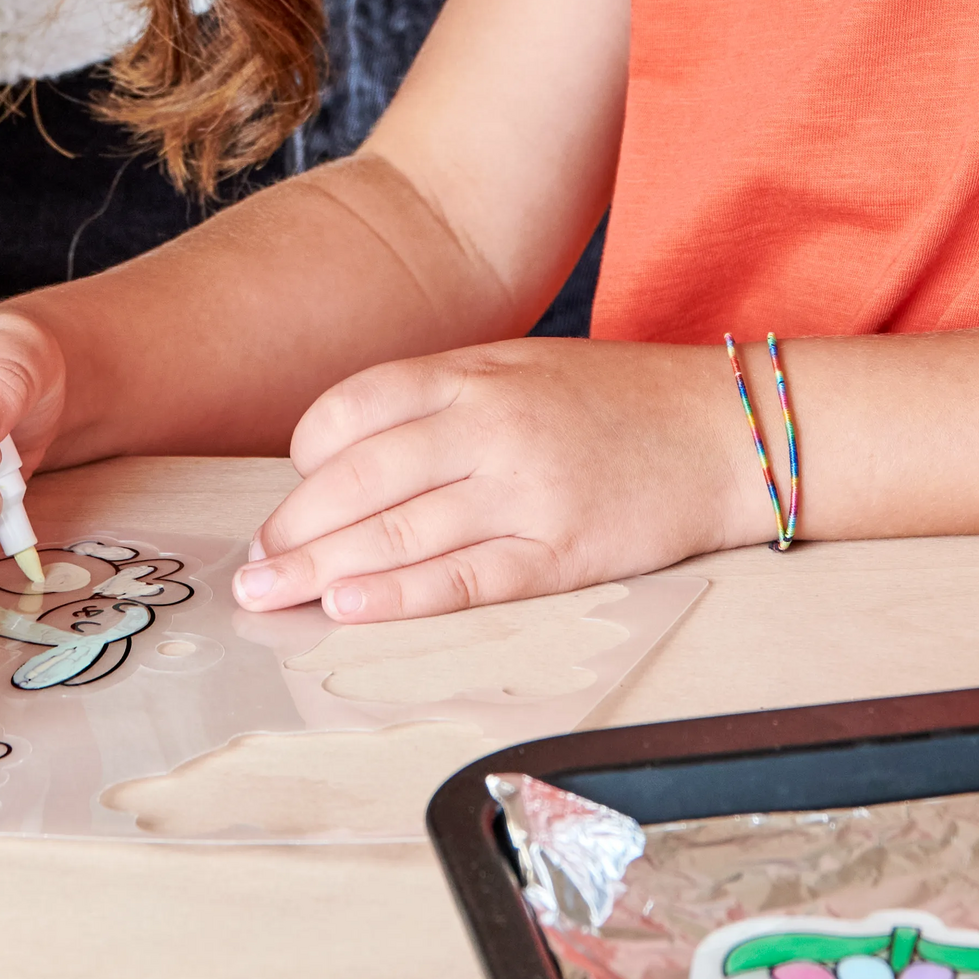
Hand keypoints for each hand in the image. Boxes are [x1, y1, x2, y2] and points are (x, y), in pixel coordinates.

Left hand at [232, 337, 757, 620]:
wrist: (726, 429)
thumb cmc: (616, 401)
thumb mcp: (521, 369)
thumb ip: (442, 403)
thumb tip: (351, 457)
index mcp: (473, 372)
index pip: (353, 410)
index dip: (305, 459)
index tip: (287, 498)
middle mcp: (489, 425)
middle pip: (359, 479)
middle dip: (294, 529)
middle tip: (251, 569)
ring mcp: (525, 489)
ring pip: (398, 533)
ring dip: (322, 571)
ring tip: (270, 598)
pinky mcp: (561, 551)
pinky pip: (464, 579)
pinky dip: (399, 596)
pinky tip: (350, 609)